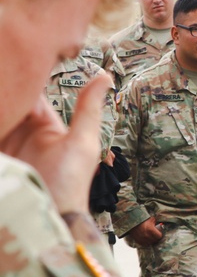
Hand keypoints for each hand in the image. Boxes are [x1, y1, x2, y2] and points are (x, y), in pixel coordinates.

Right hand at [0, 73, 112, 213]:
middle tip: (1, 70)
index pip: (31, 94)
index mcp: (46, 126)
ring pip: (1, 116)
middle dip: (4, 91)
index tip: (12, 59)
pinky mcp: (0, 158)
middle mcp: (24, 133)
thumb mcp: (82, 142)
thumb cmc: (70, 181)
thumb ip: (88, 108)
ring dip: (0, 106)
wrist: (46, 217)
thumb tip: (105, 75)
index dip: (22, 77)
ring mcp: (7, 144)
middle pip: (9, 103)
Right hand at [127, 217, 163, 246]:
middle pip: (155, 240)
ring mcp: (142, 239)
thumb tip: (162, 226)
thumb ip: (157, 223)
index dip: (159, 234)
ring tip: (150, 236)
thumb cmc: (143, 220)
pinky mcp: (138, 241)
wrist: (132, 222)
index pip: (159, 236)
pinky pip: (144, 244)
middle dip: (156, 237)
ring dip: (151, 240)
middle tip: (155, 234)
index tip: (158, 232)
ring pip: (150, 243)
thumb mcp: (151, 219)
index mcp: (150, 230)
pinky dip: (146, 242)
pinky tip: (146, 238)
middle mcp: (146, 235)